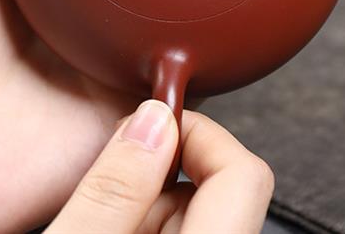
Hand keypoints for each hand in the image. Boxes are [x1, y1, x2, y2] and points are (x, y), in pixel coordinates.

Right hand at [47, 101, 273, 233]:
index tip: (149, 126)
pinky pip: (183, 229)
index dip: (196, 134)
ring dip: (150, 196)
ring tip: (100, 211)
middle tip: (109, 172)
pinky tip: (109, 227)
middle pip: (221, 184)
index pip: (244, 172)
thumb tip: (149, 122)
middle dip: (163, 165)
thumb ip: (113, 189)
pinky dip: (146, 218)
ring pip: (198, 206)